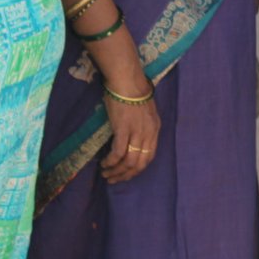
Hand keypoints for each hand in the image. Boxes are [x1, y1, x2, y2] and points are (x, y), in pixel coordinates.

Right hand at [99, 69, 161, 183]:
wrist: (127, 80)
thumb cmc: (133, 91)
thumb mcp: (144, 111)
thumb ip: (142, 126)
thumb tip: (132, 139)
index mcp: (155, 128)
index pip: (150, 157)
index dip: (138, 169)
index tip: (127, 174)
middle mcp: (149, 133)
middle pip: (140, 163)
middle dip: (126, 175)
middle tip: (114, 179)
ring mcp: (137, 132)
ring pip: (129, 161)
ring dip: (116, 171)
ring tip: (106, 173)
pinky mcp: (123, 129)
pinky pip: (118, 153)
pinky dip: (111, 162)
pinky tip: (104, 163)